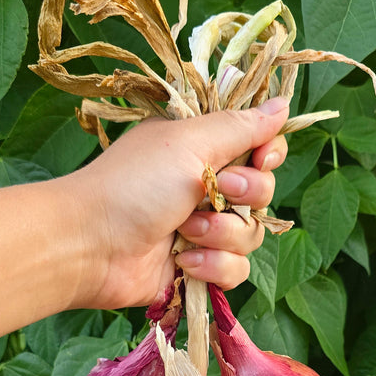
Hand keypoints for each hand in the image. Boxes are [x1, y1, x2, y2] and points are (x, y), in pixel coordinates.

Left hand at [68, 97, 288, 309]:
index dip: (268, 156)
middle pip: (263, 193)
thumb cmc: (134, 185)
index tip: (262, 158)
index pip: (260, 149)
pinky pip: (235, 270)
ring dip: (222, 235)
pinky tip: (183, 263)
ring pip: (251, 236)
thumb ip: (240, 128)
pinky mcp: (199, 267)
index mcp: (204, 150)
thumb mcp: (189, 143)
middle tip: (215, 191)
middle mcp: (208, 188)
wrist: (91, 246)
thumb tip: (284, 105)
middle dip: (246, 196)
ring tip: (186, 232)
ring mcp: (204, 230)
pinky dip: (213, 267)